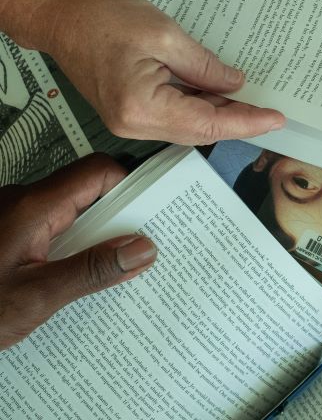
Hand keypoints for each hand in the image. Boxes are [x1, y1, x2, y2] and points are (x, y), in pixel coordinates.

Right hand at [0, 0, 284, 144]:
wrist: (61, 19)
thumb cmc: (105, 20)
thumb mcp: (165, 35)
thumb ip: (204, 66)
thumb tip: (235, 85)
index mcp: (143, 107)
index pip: (207, 124)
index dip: (246, 122)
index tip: (276, 119)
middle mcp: (135, 125)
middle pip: (199, 131)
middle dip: (238, 122)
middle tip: (273, 112)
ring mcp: (130, 122)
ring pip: (189, 126)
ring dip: (220, 116)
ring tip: (254, 104)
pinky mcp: (131, 113)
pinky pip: (175, 117)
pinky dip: (200, 108)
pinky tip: (221, 96)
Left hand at [0, 154, 155, 349]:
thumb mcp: (36, 298)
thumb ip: (91, 272)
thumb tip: (141, 249)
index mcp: (32, 209)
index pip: (97, 172)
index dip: (132, 185)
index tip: (157, 206)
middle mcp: (21, 204)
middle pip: (87, 192)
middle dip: (120, 217)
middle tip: (145, 243)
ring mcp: (12, 219)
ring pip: (71, 213)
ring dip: (96, 236)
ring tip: (116, 266)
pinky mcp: (7, 237)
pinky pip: (52, 231)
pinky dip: (73, 248)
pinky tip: (79, 277)